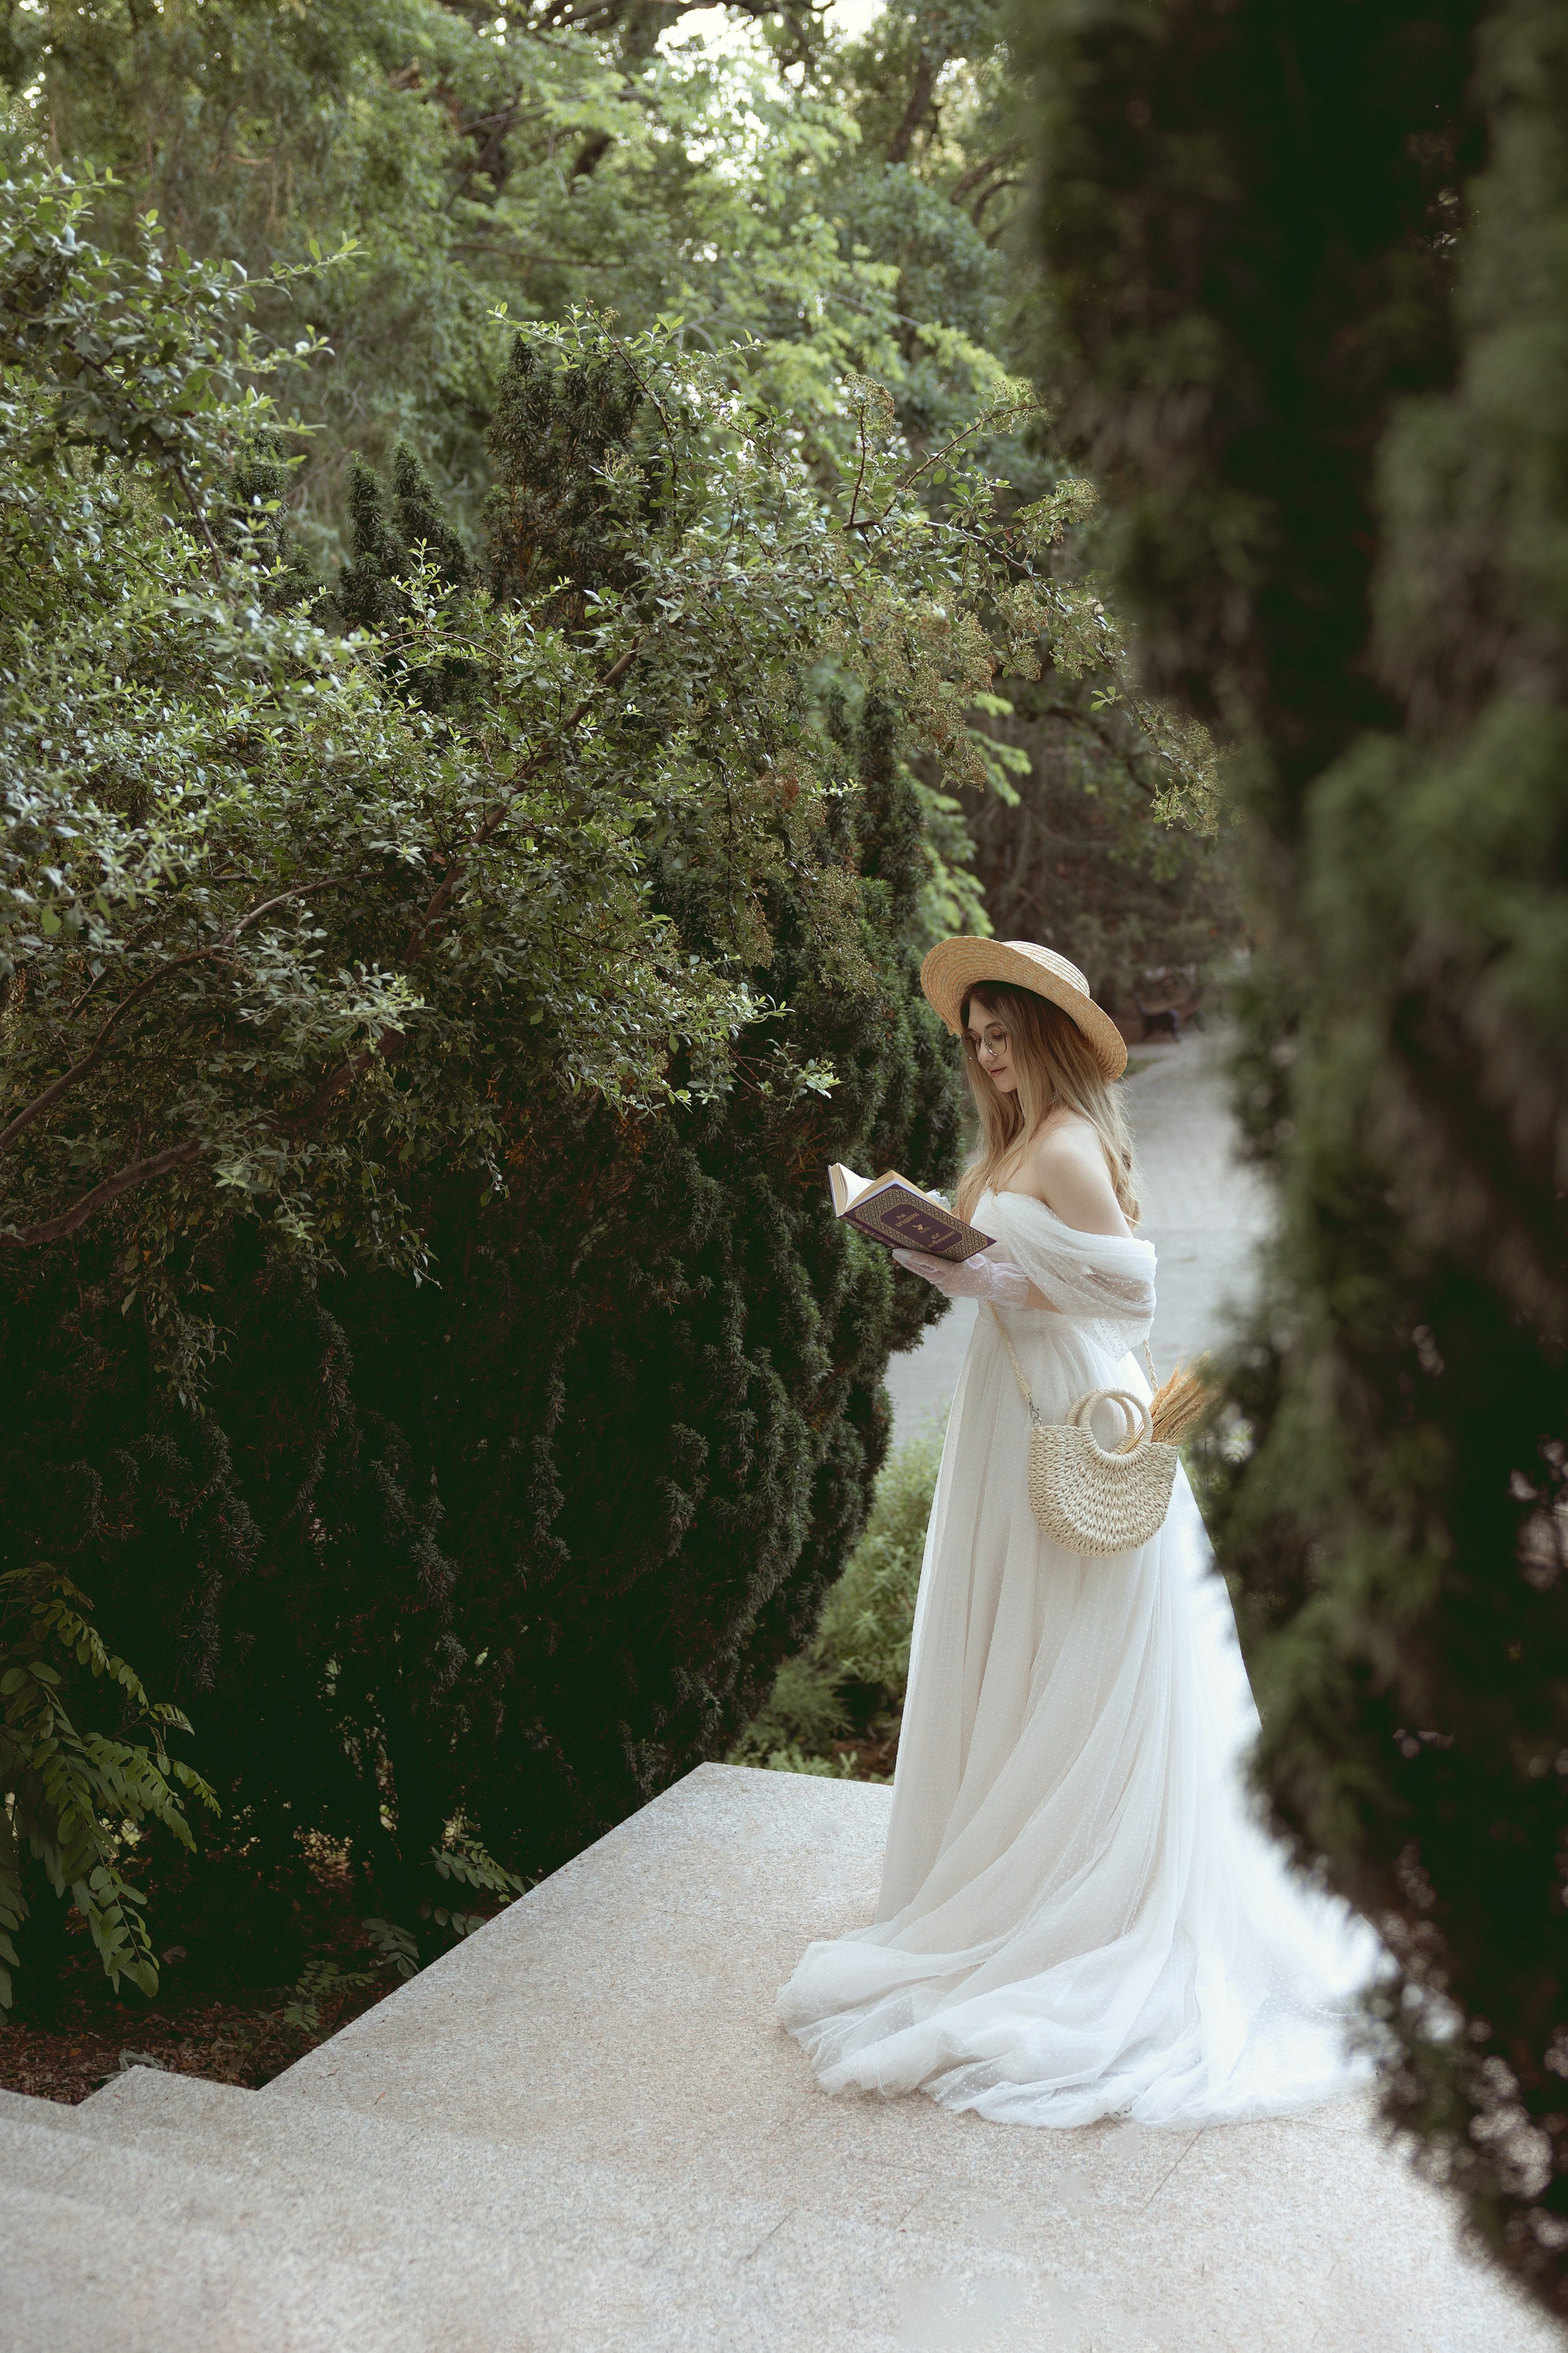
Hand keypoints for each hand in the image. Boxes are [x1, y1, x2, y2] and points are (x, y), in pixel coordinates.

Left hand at [892, 1249, 1032, 1305]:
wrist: (994, 1285)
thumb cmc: (983, 1265)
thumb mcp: (971, 1253)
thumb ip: (956, 1246)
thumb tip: (944, 1231)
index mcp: (953, 1271)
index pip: (928, 1263)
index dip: (912, 1257)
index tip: (898, 1251)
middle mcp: (947, 1282)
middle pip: (922, 1270)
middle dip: (907, 1261)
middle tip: (894, 1251)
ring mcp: (945, 1289)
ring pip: (927, 1275)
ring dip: (915, 1266)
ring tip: (902, 1256)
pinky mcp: (946, 1292)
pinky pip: (935, 1279)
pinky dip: (929, 1271)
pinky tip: (921, 1264)